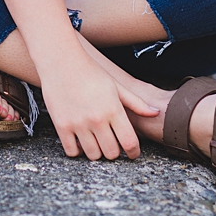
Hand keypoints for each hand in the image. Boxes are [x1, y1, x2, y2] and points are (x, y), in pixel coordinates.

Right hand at [40, 54, 159, 160]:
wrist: (60, 60)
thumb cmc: (90, 71)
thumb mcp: (115, 85)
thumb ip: (136, 102)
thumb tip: (155, 113)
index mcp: (113, 109)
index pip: (129, 142)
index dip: (134, 152)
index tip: (132, 153)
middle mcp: (97, 119)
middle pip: (111, 153)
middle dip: (115, 152)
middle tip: (112, 145)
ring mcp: (78, 123)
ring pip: (93, 155)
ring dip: (97, 152)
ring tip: (96, 142)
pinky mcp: (62, 125)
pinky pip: (72, 151)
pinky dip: (77, 151)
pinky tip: (80, 141)